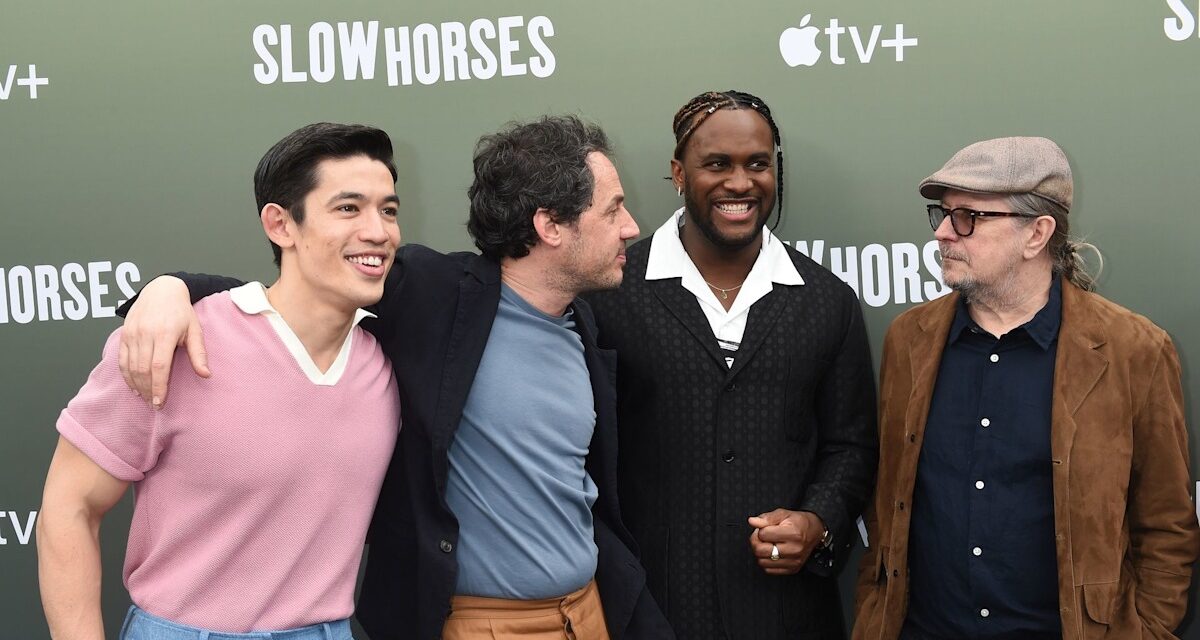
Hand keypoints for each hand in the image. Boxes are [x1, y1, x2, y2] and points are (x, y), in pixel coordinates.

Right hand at [117, 276, 208, 407]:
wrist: (161, 290)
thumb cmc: (181, 311)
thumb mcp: (195, 329)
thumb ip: (198, 353)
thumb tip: (206, 374)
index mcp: (165, 333)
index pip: (159, 366)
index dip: (159, 387)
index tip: (160, 402)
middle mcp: (145, 334)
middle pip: (143, 370)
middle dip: (148, 390)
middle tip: (154, 404)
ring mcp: (132, 334)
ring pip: (130, 367)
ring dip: (137, 386)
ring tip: (145, 398)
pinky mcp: (124, 334)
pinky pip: (122, 359)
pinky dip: (126, 375)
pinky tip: (134, 386)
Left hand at [747, 509, 825, 575]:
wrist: (814, 532)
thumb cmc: (798, 522)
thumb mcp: (783, 514)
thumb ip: (766, 518)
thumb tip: (752, 521)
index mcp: (793, 534)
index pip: (763, 535)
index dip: (760, 530)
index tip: (764, 528)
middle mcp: (794, 549)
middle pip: (760, 551)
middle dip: (756, 542)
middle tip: (762, 537)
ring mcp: (794, 561)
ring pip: (762, 562)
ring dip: (761, 553)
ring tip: (768, 544)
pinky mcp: (792, 569)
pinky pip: (769, 570)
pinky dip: (766, 562)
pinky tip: (772, 553)